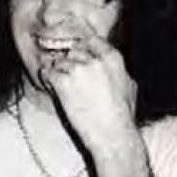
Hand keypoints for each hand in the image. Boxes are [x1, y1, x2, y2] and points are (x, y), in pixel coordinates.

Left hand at [39, 30, 137, 152]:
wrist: (113, 136)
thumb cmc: (123, 117)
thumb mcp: (129, 88)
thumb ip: (118, 72)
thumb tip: (112, 68)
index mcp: (113, 58)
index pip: (92, 40)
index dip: (83, 50)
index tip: (79, 58)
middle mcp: (94, 60)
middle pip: (73, 51)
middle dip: (70, 63)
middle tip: (70, 79)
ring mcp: (78, 70)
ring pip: (59, 62)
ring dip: (59, 74)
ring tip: (63, 89)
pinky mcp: (63, 83)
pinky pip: (48, 73)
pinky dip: (48, 80)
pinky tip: (53, 89)